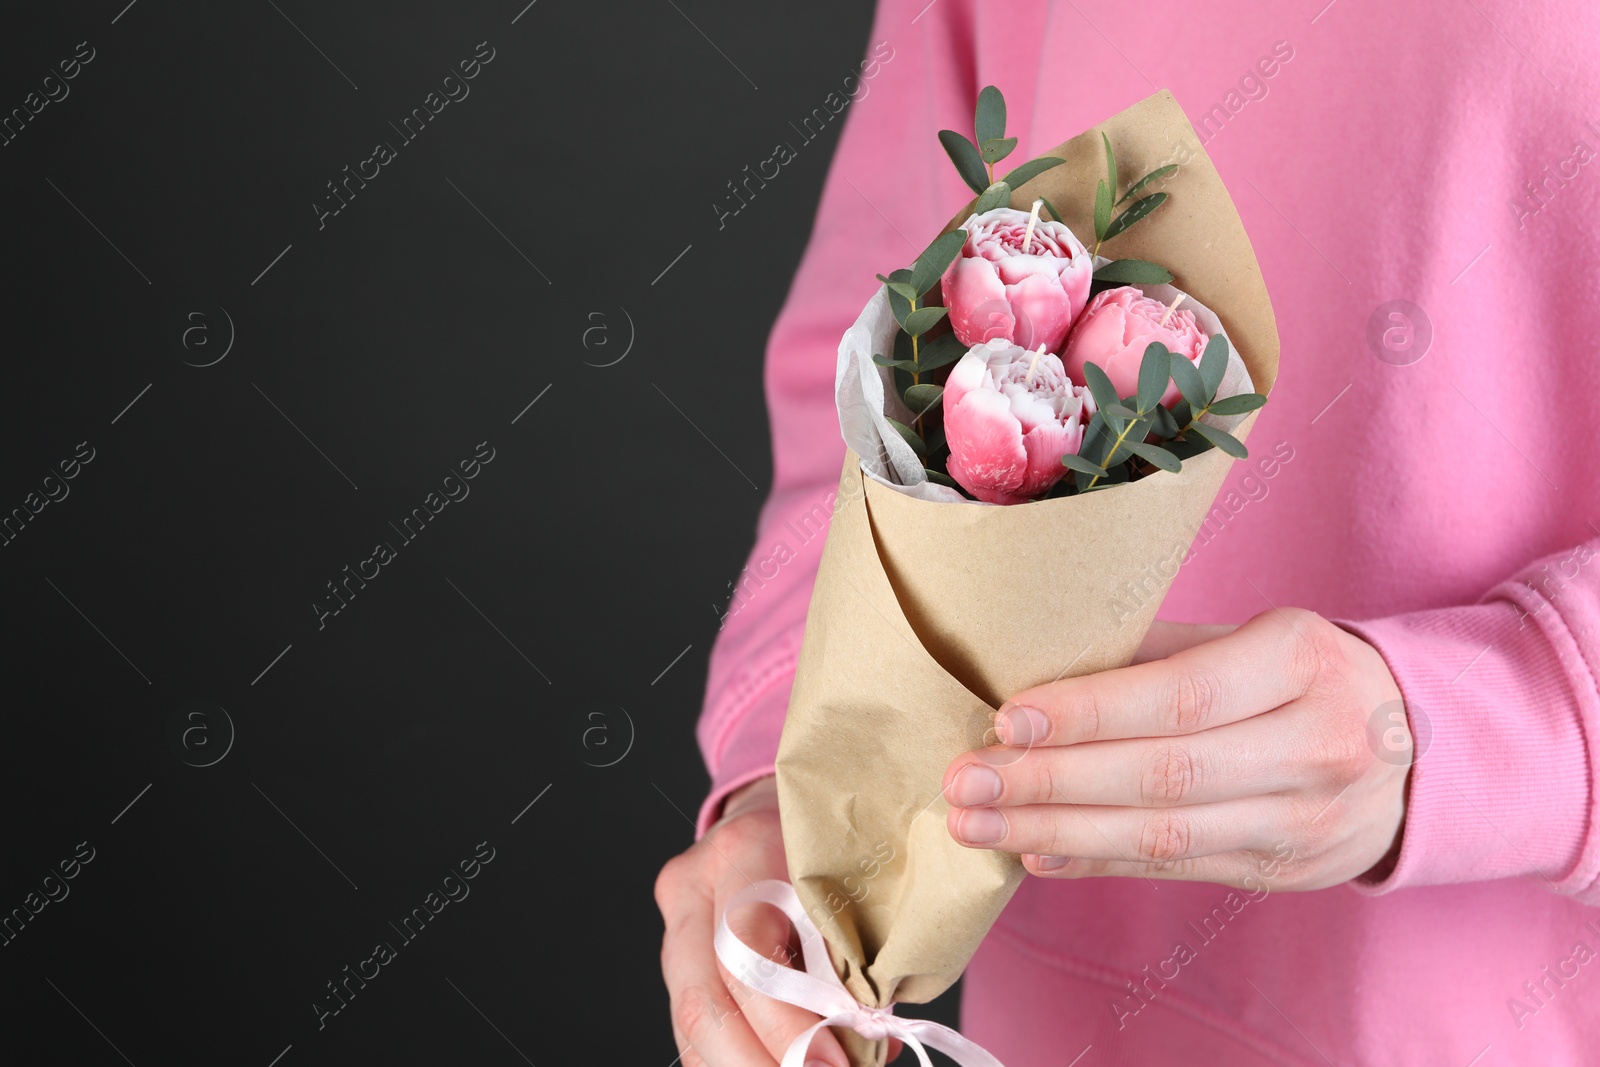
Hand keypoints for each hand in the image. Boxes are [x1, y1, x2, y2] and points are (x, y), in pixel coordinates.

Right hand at [654, 776, 852, 1066]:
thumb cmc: (831, 842)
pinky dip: (734, 1064)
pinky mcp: (675, 959)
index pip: (746, 949)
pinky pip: (691, 1034)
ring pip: (689, 1027)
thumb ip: (855, 956)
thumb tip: (871, 1045)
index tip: (833, 1064)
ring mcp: (674, 924)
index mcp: (745, 850)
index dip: (785, 1021)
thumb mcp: (853, 876)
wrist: (776, 809)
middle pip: (702, 1001)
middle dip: (759, 1065)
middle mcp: (695, 885)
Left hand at [941, 608, 1411, 889]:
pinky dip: (1095, 862)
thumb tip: (1034, 662)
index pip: (1181, 696)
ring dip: (1055, 831)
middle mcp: (1314, 746)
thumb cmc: (1303, 674)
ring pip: (1162, 836)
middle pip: (1163, 775)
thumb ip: (1154, 650)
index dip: (1089, 712)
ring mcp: (1303, 821)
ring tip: (976, 824)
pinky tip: (1035, 849)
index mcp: (1301, 662)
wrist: (1422, 747)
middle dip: (1049, 781)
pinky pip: (1172, 870)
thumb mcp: (1251, 636)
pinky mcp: (1281, 871)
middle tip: (966, 781)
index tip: (1006, 717)